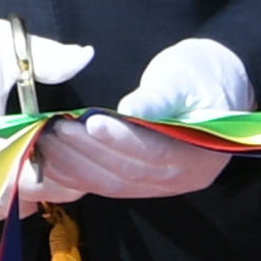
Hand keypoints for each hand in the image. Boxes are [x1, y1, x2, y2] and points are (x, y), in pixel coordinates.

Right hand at [0, 13, 85, 207]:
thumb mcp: (4, 46)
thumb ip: (47, 57)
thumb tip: (84, 56)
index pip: (16, 174)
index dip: (52, 175)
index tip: (78, 158)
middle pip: (13, 197)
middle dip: (50, 186)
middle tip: (76, 164)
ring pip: (2, 207)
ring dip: (30, 194)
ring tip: (50, 167)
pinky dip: (10, 199)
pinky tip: (24, 172)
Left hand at [38, 35, 250, 201]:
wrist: (212, 86)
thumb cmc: (199, 76)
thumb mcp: (185, 77)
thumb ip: (159, 96)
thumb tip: (132, 108)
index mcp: (201, 153)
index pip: (156, 152)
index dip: (122, 139)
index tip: (90, 122)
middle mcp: (183, 177)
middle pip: (128, 172)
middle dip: (88, 151)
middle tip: (57, 129)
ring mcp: (161, 185)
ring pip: (112, 183)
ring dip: (75, 164)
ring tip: (48, 139)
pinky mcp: (140, 183)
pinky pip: (104, 184)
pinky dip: (76, 174)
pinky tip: (52, 159)